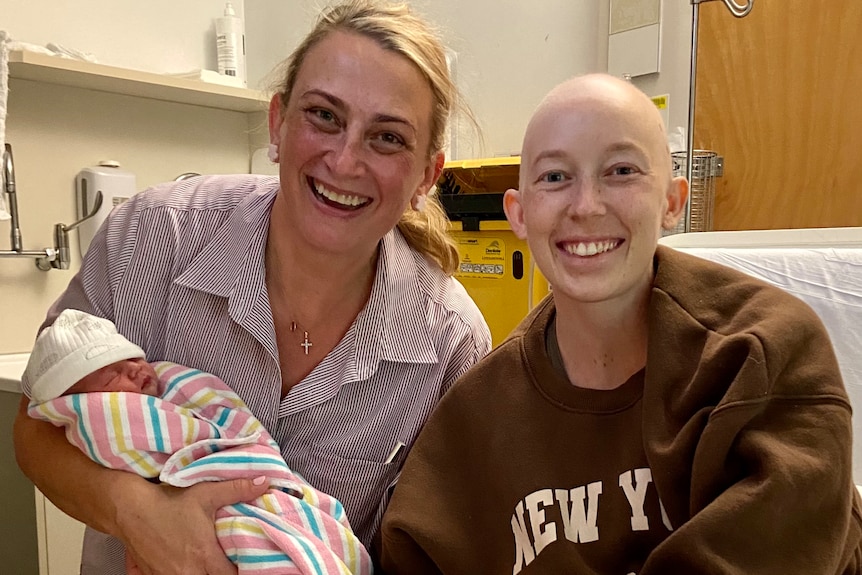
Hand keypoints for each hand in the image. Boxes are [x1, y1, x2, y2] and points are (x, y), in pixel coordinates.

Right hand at [115, 476, 268, 574]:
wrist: (129, 508)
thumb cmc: (168, 501)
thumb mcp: (206, 493)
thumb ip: (238, 490)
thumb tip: (265, 482)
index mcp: (204, 556)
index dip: (240, 570)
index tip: (244, 562)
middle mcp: (187, 572)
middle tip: (226, 564)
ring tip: (206, 566)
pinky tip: (182, 568)